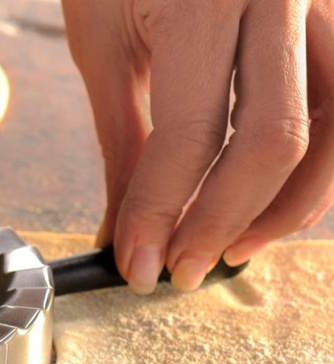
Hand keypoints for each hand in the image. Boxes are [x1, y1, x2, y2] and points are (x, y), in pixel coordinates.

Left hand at [62, 0, 333, 292]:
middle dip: (223, 220)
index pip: (191, 136)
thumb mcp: (103, 39)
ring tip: (233, 245)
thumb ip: (124, 139)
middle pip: (275, 139)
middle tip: (181, 270)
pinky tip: (275, 196)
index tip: (137, 265)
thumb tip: (127, 228)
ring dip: (290, 203)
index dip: (163, 214)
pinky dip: (318, 161)